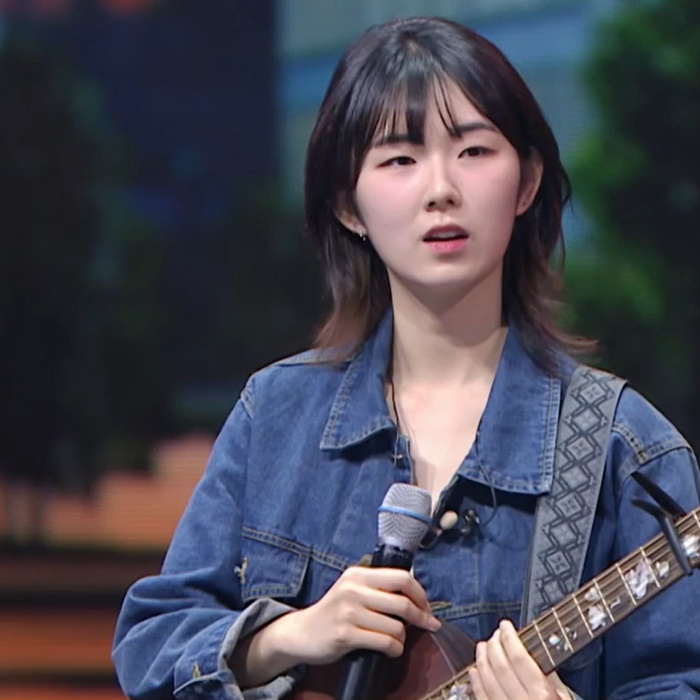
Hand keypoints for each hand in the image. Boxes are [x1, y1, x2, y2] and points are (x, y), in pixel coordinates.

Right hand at [232, 566, 440, 686]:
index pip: (401, 577)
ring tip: (397, 639)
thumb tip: (416, 595)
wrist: (302, 633)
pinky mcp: (345, 635)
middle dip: (421, 616)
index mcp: (358, 574)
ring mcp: (348, 612)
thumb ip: (378, 588)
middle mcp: (353, 589)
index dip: (420, 593)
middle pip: (402, 602)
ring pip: (396, 626)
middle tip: (428, 625)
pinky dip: (394, 649)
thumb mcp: (352, 590)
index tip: (427, 607)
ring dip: (403, 637)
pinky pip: (384, 643)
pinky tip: (391, 650)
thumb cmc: (334, 612)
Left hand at [468, 619, 571, 699]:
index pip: (519, 659)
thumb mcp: (564, 699)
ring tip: (482, 647)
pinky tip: (475, 671)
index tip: (506, 626)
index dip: (510, 638)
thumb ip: (550, 679)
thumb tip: (534, 654)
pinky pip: (482, 699)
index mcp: (543, 697)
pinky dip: (476, 683)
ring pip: (487, 682)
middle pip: (500, 667)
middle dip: (494, 646)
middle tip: (494, 635)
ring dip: (482, 660)